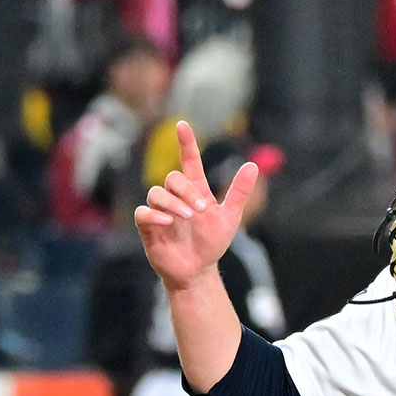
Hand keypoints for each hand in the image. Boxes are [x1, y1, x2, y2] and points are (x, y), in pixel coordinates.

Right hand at [134, 120, 258, 290]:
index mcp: (195, 191)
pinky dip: (154, 215)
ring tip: (189, 217)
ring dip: (174, 203)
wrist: (199, 270)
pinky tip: (169, 222)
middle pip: (173, 178)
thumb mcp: (230, 217)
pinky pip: (142, 213)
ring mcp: (160, 212)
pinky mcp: (149, 228)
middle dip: (187, 191)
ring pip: (156, 193)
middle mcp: (175, 198)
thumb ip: (239, 192)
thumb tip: (253, 165)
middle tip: (202, 209)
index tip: (183, 125)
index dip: (186, 143)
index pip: (188, 161)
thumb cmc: (212, 243)